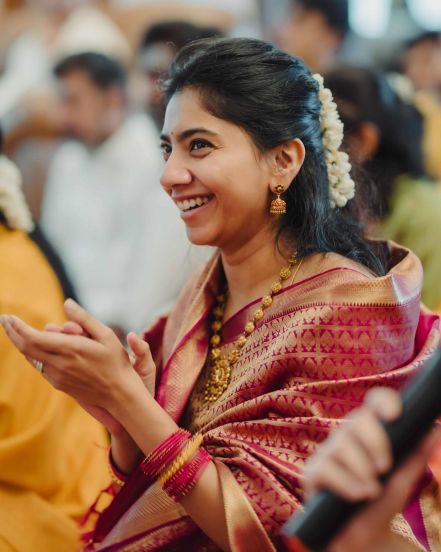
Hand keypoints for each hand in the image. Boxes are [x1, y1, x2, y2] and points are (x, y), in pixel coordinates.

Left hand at [0, 300, 153, 416]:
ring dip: (21, 343)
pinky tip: (34, 347)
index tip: (8, 316)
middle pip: (25, 348)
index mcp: (71, 349)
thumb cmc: (116, 362)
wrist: (119, 395)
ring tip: (16, 330)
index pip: (33, 337)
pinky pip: (40, 367)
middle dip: (11, 332)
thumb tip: (66, 303)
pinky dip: (33, 354)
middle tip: (4, 320)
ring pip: (31, 358)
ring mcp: (57, 376)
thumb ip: (84, 319)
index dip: (17, 327)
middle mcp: (60, 364)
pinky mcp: (59, 384)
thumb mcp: (106, 335)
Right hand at [302, 388, 440, 550]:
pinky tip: (357, 495)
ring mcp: (327, 453)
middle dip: (375, 442)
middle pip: (356, 420)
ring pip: (341, 444)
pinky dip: (345, 483)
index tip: (395, 415)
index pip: (374, 402)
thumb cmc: (382, 502)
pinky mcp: (313, 472)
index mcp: (369, 431)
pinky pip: (326, 468)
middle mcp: (346, 436)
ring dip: (361, 469)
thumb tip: (435, 429)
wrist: (363, 538)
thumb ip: (416, 455)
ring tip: (372, 491)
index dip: (383, 402)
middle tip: (385, 467)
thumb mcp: (403, 479)